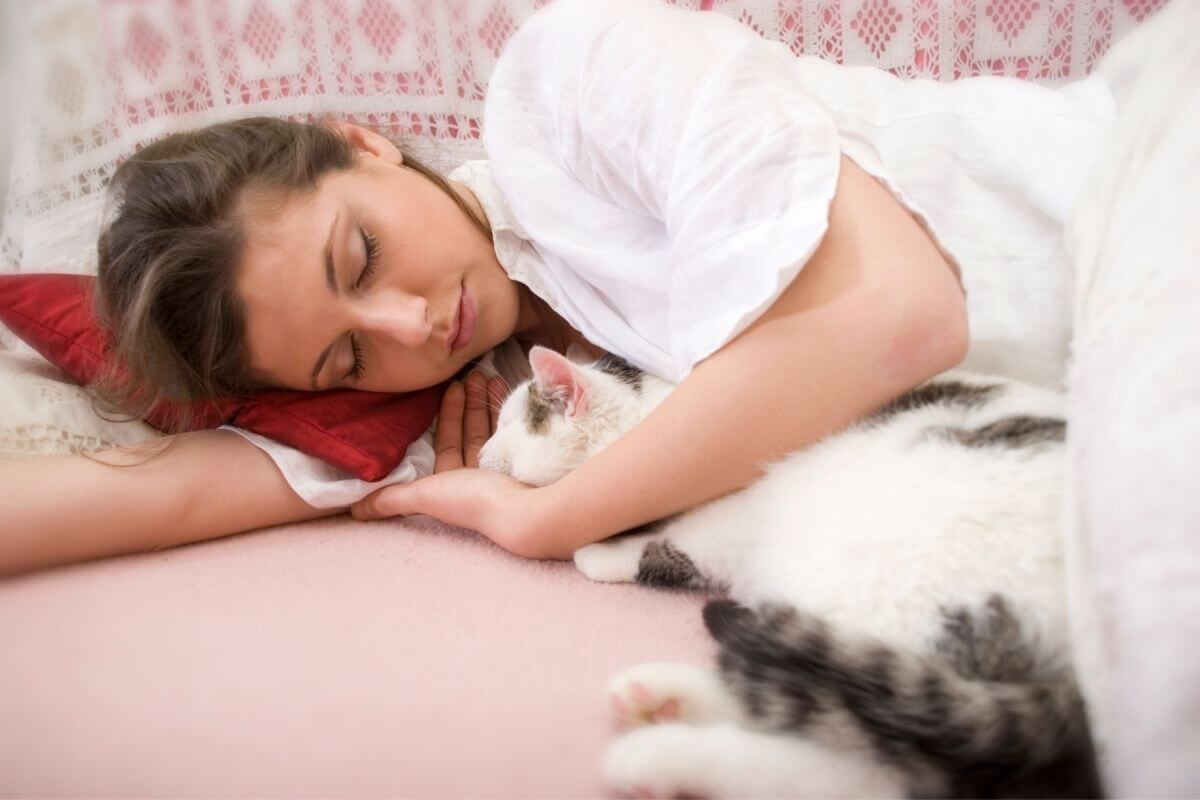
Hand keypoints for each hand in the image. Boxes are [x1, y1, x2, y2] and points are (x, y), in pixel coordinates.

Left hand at [350, 368, 563, 558]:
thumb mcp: (424, 496)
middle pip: (469, 431)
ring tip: (488, 374)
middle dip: (469, 402)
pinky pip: (512, 431)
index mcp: (452, 483)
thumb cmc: (470, 502)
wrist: (521, 511)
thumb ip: (390, 499)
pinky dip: (507, 410)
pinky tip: (506, 391)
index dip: (447, 414)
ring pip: (491, 429)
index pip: (446, 440)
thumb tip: (353, 509)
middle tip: (472, 373)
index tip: (451, 386)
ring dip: (487, 401)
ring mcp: (503, 470)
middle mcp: (477, 477)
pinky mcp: (523, 462)